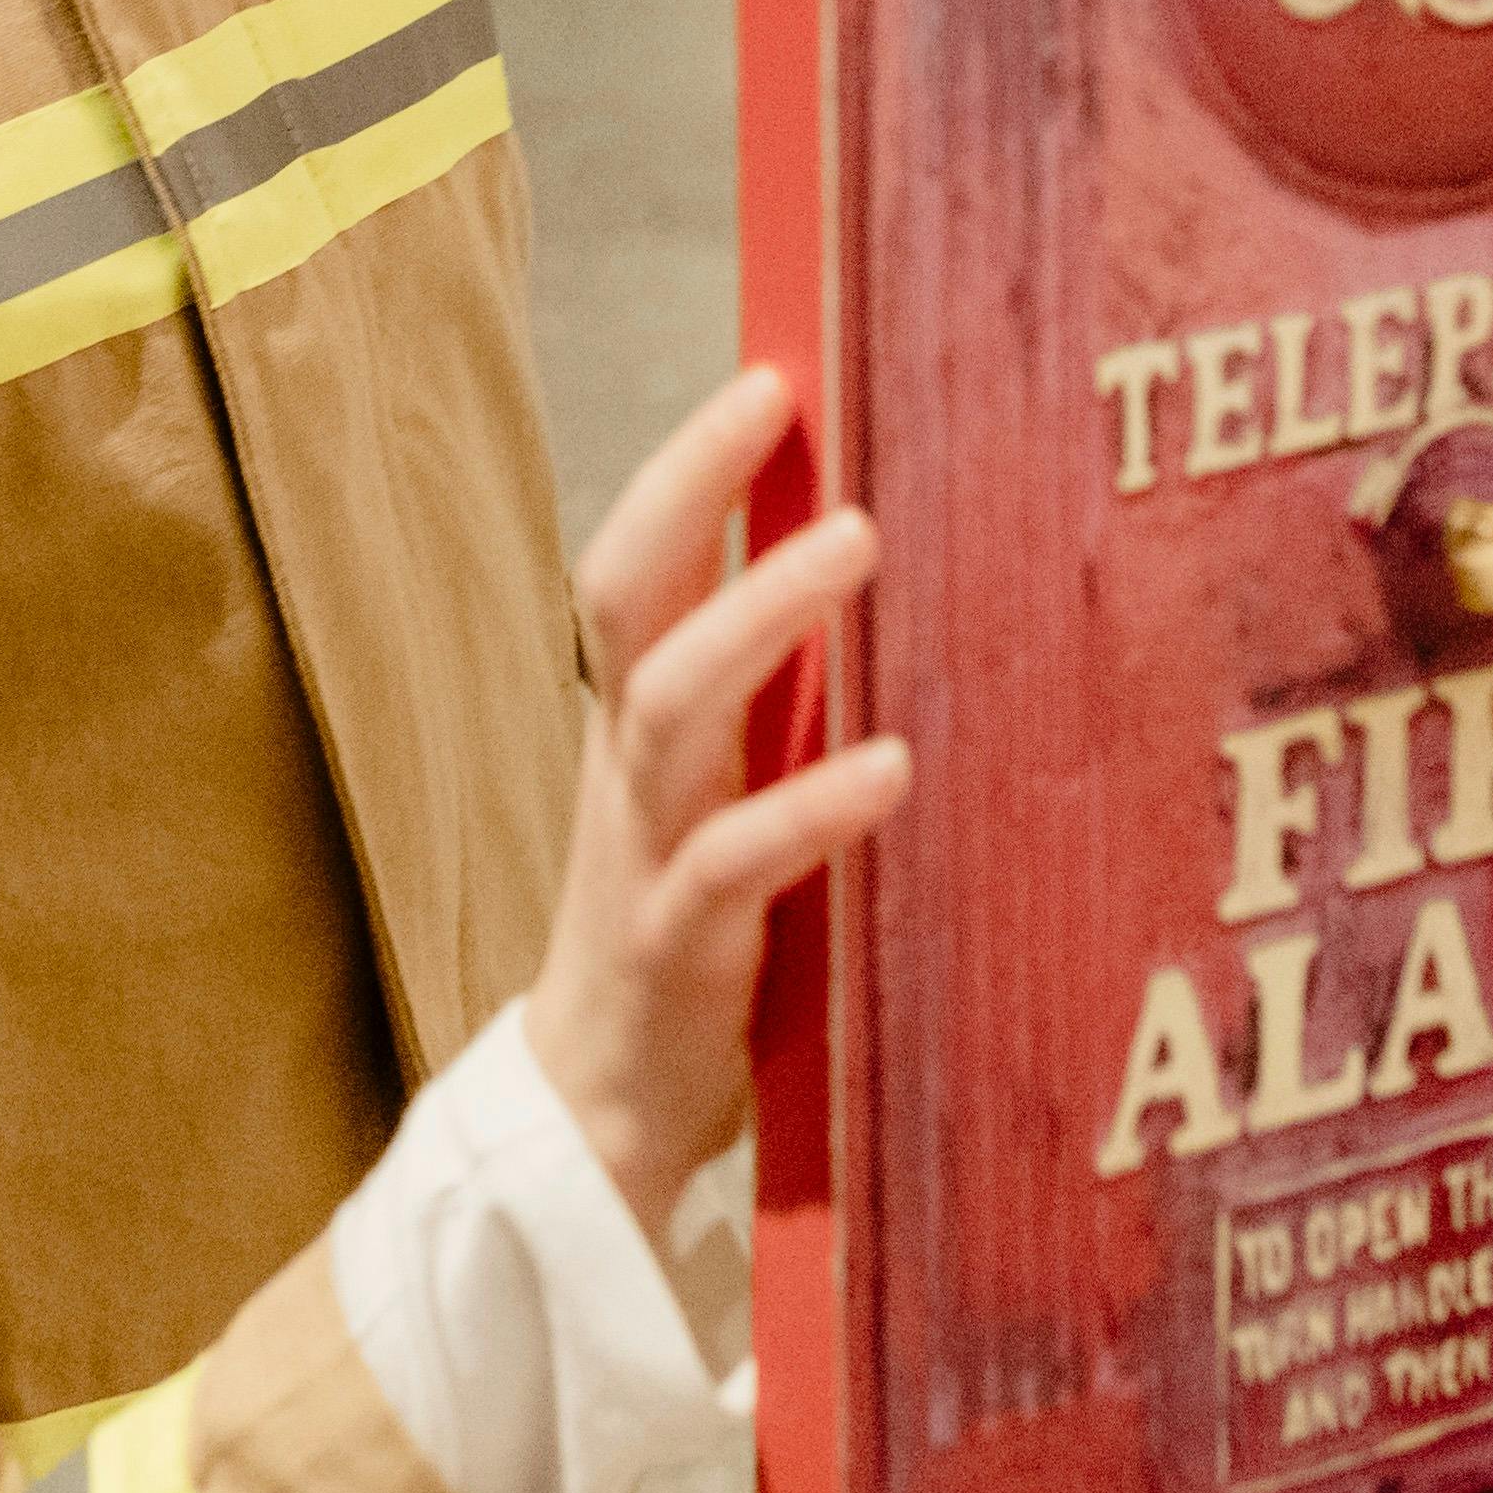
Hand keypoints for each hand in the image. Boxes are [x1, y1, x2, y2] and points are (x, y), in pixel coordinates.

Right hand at [520, 365, 903, 1235]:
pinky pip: (734, 861)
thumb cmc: (692, 936)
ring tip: (855, 543)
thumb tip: (891, 596)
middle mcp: (630, 771)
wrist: (602, 1115)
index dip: (689, 468)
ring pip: (676, 707)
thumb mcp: (725, 801)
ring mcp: (644, 854)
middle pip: (629, 600)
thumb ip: (780, 712)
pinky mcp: (677, 949)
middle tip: (784, 407)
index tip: (769, 378)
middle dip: (693, 491)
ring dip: (761, 614)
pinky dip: (810, 805)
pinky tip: (889, 768)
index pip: (639, 566)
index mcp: (639, 730)